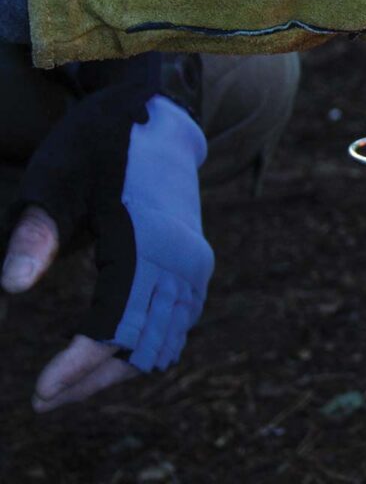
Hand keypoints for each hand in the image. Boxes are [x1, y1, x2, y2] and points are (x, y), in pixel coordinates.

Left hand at [3, 59, 210, 410]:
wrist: (158, 117)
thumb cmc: (97, 145)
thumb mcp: (55, 181)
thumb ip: (35, 235)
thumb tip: (10, 288)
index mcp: (148, 245)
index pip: (116, 327)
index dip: (77, 367)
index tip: (40, 393)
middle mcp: (182, 261)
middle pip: (143, 345)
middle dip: (92, 380)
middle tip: (42, 400)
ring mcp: (195, 264)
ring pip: (165, 341)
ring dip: (120, 369)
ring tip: (68, 386)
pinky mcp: (195, 264)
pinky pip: (178, 324)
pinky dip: (146, 347)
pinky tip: (110, 356)